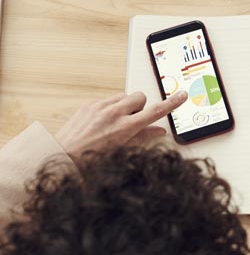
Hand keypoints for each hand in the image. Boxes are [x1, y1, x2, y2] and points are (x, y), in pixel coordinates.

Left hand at [55, 91, 187, 157]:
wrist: (64, 155)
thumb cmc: (92, 158)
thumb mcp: (122, 150)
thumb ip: (143, 137)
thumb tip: (159, 131)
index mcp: (125, 127)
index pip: (155, 111)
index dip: (171, 103)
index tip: (181, 95)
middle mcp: (113, 113)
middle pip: (140, 97)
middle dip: (141, 106)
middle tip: (134, 120)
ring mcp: (100, 106)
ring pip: (124, 96)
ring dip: (126, 106)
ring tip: (117, 122)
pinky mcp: (89, 104)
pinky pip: (108, 99)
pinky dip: (110, 108)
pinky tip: (103, 122)